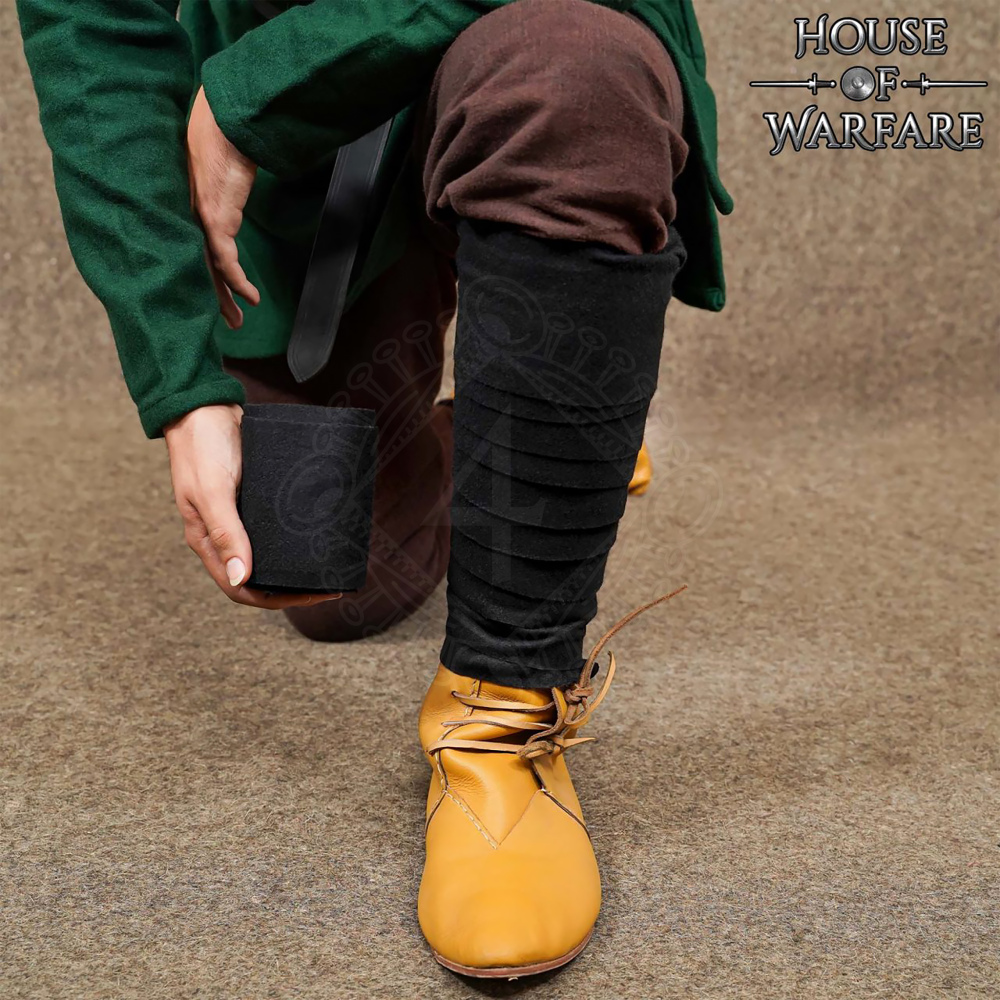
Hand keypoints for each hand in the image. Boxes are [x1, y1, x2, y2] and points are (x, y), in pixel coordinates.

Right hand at [164, 404, 341, 609]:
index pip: (240, 587)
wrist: (204, 405)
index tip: (312, 595)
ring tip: (327, 562)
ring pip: (269, 550)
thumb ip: (226, 533)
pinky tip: (316, 530)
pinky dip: (295, 532)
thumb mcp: (213, 491)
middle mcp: (223, 533)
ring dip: (295, 560)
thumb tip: (240, 576)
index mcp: (206, 541)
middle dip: (292, 585)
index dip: (275, 598)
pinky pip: (275, 523)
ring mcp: (239, 515)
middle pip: (259, 574)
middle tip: (328, 584)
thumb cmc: (200, 446)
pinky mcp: (253, 496)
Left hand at [187, 86, 260, 328]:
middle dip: (211, 298)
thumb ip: (216, 182)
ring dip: (224, 298)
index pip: (188, 249)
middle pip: (195, 267)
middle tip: (224, 320)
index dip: (198, 275)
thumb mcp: (215, 167)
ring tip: (236, 320)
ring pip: (208, 270)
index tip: (210, 295)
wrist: (226, 122)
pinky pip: (225, 261)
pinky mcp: (215, 219)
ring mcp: (198, 220)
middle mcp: (185, 217)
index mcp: (182, 207)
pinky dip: (237, 281)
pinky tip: (250, 295)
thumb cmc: (220, 136)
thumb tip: (225, 182)